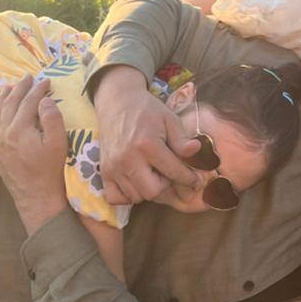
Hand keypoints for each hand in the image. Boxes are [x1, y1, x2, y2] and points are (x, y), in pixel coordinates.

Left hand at [0, 75, 68, 234]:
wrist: (36, 196)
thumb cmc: (51, 170)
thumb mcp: (58, 143)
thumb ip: (52, 118)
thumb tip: (45, 100)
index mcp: (20, 129)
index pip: (29, 102)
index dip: (38, 90)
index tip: (47, 81)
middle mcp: (4, 134)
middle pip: (11, 104)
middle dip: (20, 89)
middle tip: (28, 77)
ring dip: (4, 98)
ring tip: (10, 87)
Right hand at [93, 66, 200, 204]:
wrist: (118, 104)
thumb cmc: (147, 111)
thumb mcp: (169, 119)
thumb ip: (182, 139)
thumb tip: (197, 150)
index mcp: (147, 144)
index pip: (173, 171)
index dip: (188, 178)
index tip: (195, 180)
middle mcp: (128, 159)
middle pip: (152, 191)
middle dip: (166, 186)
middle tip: (169, 174)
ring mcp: (113, 167)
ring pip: (136, 197)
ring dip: (149, 190)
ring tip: (154, 175)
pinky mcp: (103, 171)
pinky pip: (116, 198)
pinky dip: (127, 196)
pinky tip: (137, 183)